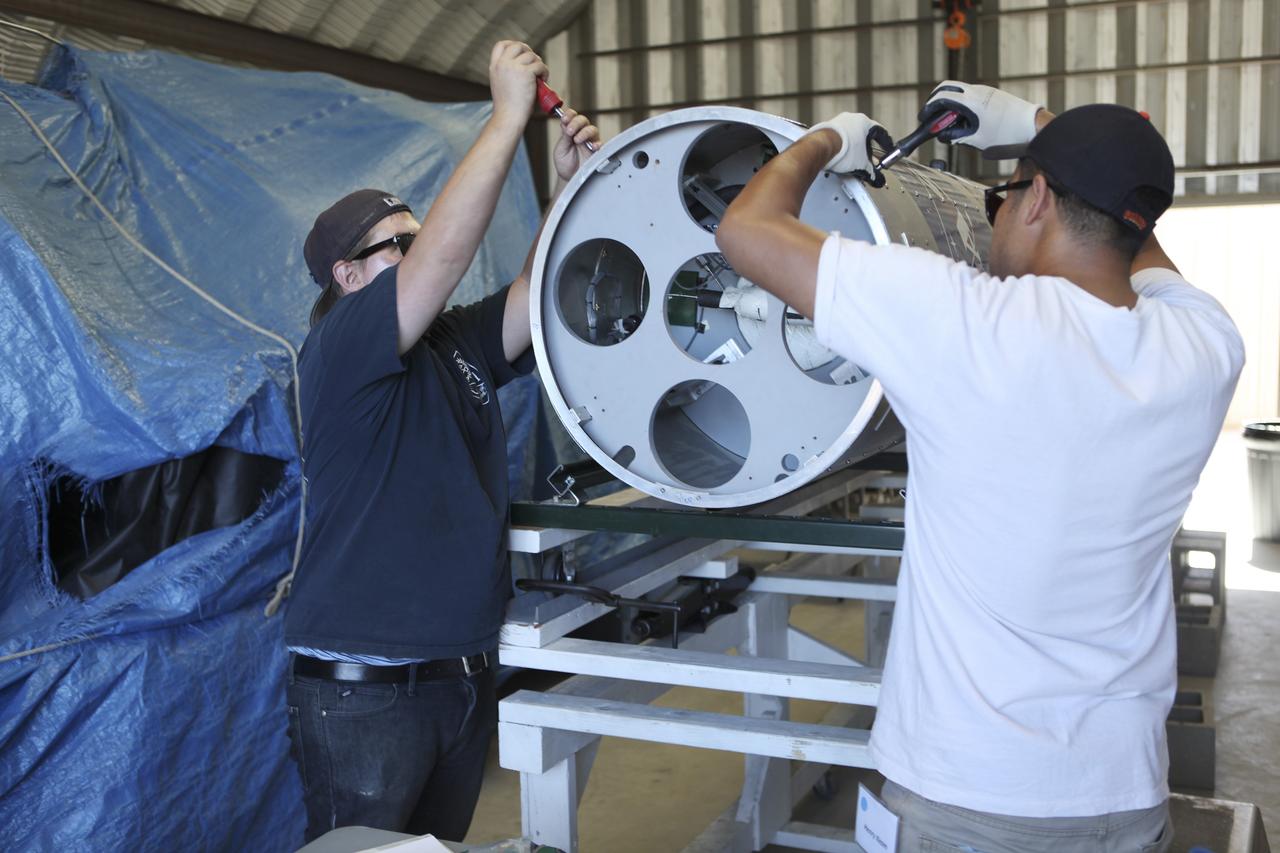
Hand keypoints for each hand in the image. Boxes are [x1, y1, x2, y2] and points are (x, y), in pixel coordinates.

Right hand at [488, 41, 548, 129]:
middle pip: (518, 45)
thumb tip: (527, 65)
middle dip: (529, 52)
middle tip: (535, 64)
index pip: (501, 45)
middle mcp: (502, 64)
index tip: (522, 53)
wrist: (509, 118)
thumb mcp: (502, 85)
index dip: (513, 45)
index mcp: (495, 67)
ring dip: (539, 64)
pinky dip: (544, 72)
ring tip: (540, 77)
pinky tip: (544, 80)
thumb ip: (509, 73)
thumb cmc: (509, 108)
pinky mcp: (525, 72)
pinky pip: (540, 65)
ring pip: (532, 56)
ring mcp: (513, 66)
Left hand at [553, 107, 600, 180]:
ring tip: (577, 140)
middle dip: (576, 123)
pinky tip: (592, 146)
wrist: (569, 178)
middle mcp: (581, 134)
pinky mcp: (597, 151)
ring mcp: (590, 142)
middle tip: (570, 131)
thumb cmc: (565, 164)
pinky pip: (601, 144)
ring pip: (592, 129)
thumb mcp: (561, 149)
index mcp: (571, 131)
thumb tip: (565, 124)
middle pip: (583, 120)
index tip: (565, 119)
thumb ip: (564, 137)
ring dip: (584, 132)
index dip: (569, 115)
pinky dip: (597, 143)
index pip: (572, 117)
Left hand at [806, 112, 893, 184]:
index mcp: (864, 123)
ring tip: (852, 162)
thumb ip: (872, 173)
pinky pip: (837, 139)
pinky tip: (839, 159)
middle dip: (866, 150)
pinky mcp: (825, 129)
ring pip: (849, 137)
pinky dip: (840, 149)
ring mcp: (837, 123)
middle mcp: (851, 119)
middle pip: (863, 136)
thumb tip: (877, 179)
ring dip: (853, 149)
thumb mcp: (862, 166)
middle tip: (868, 161)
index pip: (880, 133)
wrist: (820, 148)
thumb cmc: (841, 150)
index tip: (887, 148)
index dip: (886, 143)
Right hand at [919, 80, 1040, 149]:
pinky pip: (970, 94)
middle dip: (935, 100)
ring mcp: (985, 90)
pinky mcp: (992, 94)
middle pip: (947, 87)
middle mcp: (977, 91)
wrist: (1033, 126)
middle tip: (931, 115)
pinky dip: (961, 104)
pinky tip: (965, 120)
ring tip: (951, 123)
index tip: (923, 117)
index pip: (942, 97)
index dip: (929, 107)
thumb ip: (956, 136)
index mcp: (972, 101)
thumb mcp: (977, 140)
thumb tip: (943, 135)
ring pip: (959, 90)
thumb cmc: (1008, 134)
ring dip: (949, 103)